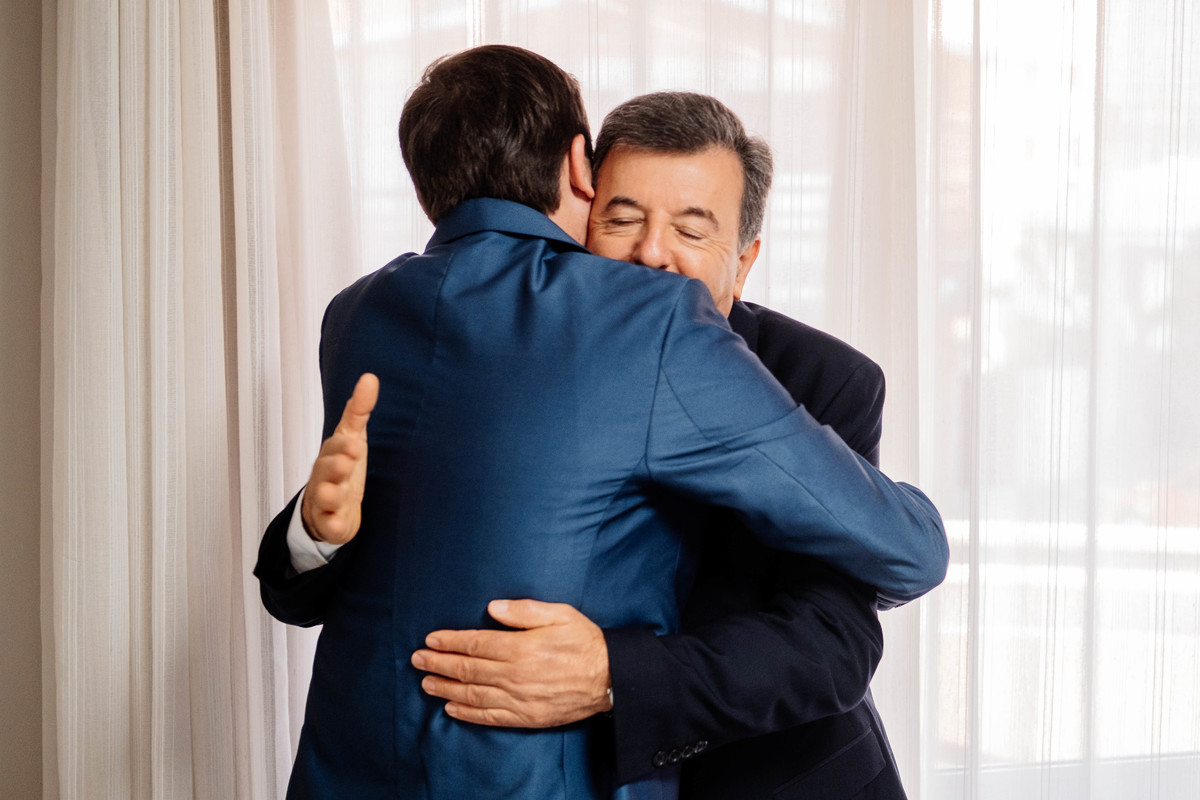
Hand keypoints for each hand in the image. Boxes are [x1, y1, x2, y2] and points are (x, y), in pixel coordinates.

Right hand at [300, 373, 378, 544]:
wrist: (331, 508)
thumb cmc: (342, 467)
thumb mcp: (352, 437)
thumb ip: (359, 410)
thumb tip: (370, 377)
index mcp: (331, 455)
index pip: (334, 447)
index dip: (342, 446)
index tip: (354, 444)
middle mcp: (325, 477)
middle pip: (325, 471)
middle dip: (334, 467)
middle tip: (347, 462)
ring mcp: (326, 501)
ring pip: (324, 498)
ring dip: (329, 495)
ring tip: (336, 493)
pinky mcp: (330, 523)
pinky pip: (330, 525)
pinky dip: (333, 525)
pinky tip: (340, 525)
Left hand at [412, 599, 611, 727]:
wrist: (611, 678)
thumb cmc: (585, 642)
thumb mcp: (560, 614)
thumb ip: (525, 610)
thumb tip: (493, 608)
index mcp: (522, 647)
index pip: (476, 644)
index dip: (450, 642)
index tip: (431, 640)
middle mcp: (515, 675)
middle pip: (468, 670)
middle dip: (439, 664)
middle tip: (417, 660)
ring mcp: (519, 699)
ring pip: (473, 694)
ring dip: (446, 688)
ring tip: (426, 683)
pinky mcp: (526, 716)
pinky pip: (490, 717)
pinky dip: (467, 713)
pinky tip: (452, 708)